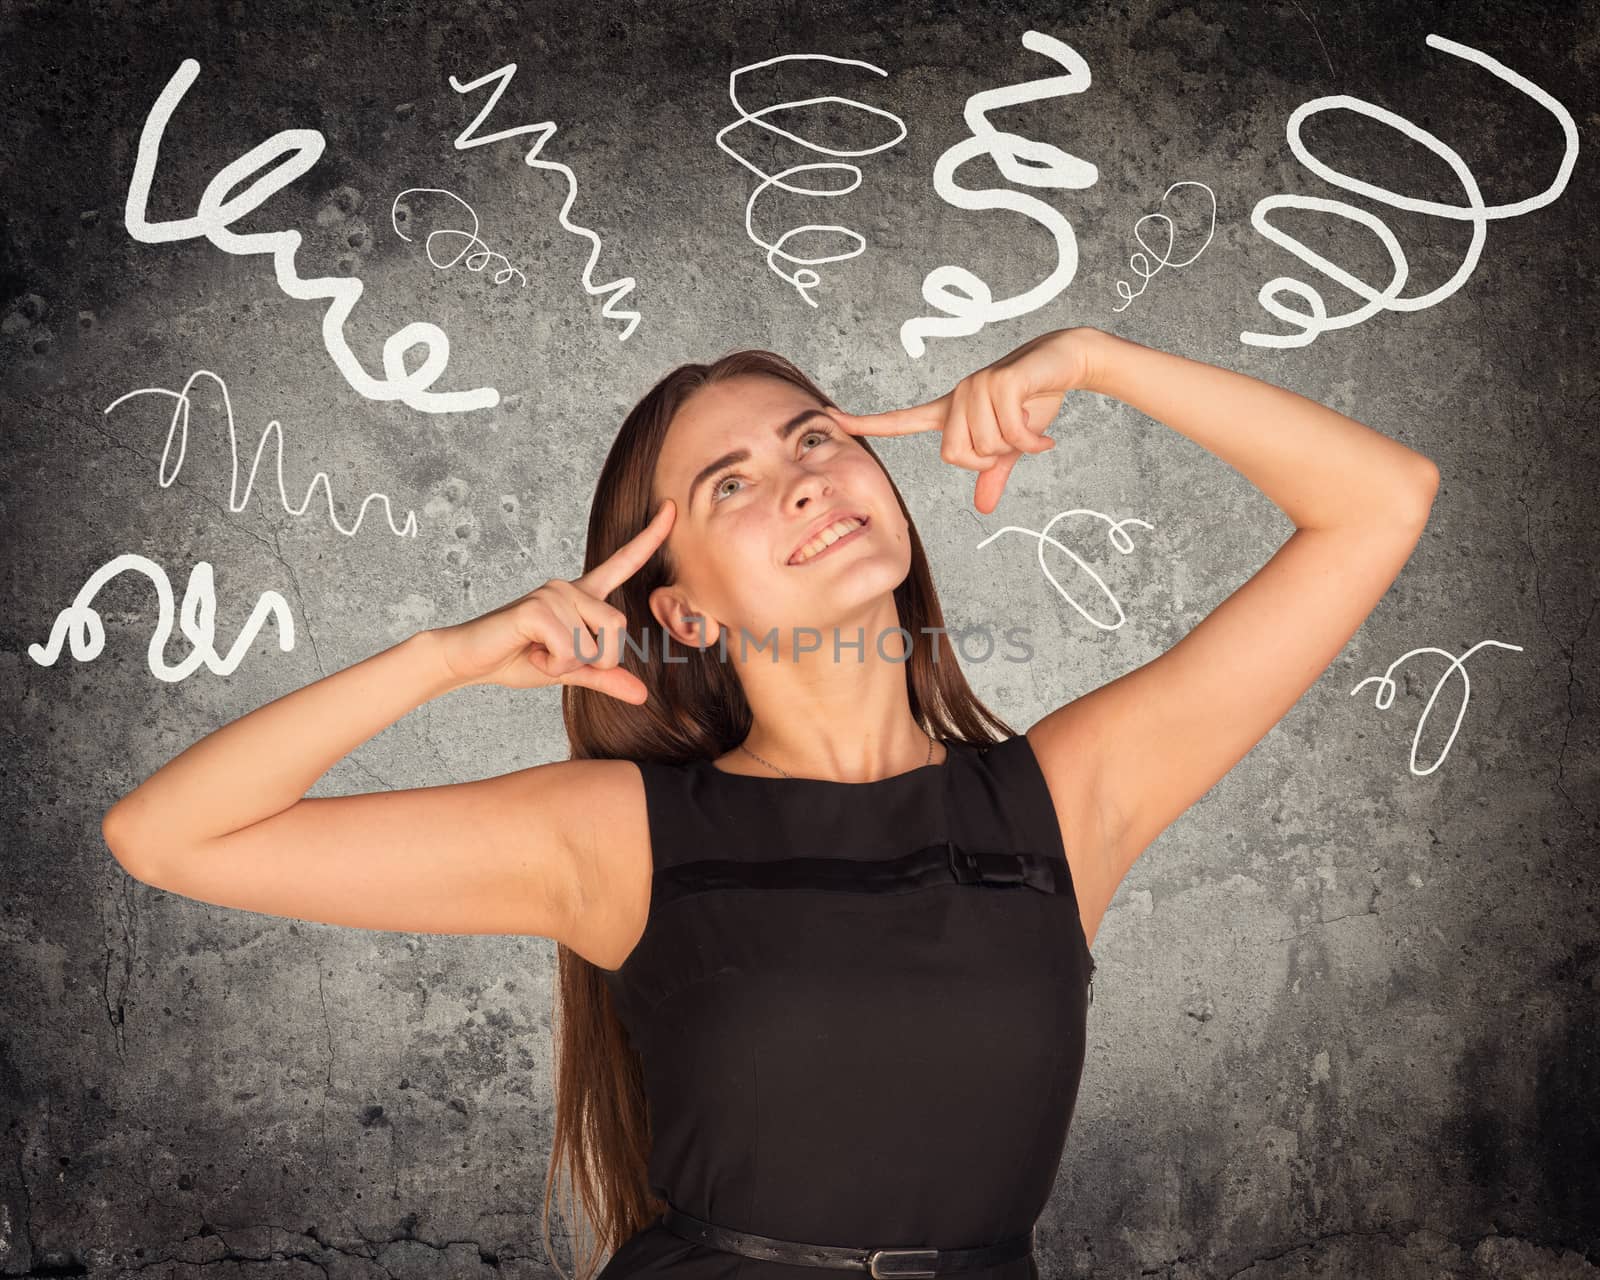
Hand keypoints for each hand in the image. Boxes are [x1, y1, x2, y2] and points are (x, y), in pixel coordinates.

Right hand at [431, 500, 675, 700]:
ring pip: (593, 644)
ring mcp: (554, 593)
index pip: (623, 562)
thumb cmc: (517, 659)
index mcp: (583, 596)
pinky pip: (568, 649)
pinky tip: (529, 652)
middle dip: (595, 659)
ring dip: (566, 664)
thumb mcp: (569, 672)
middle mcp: (570, 587)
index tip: (672, 507)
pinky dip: (551, 665)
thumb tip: (642, 695)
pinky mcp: (537, 607)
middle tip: (558, 658)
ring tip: (538, 653)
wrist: (469, 660)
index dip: (650, 537)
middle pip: (618, 627)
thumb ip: (604, 678)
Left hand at [829, 327, 1099, 513]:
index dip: (865, 422)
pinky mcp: (1000, 382)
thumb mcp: (1011, 446)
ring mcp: (976, 386)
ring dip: (1017, 447)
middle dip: (989, 459)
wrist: (1065, 361)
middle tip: (1014, 443)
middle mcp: (956, 396)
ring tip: (1030, 429)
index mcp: (949, 411)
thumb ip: (992, 474)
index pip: (899, 420)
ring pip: (986, 446)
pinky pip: (1010, 432)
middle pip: (955, 455)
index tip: (826, 417)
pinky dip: (1032, 441)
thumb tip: (982, 508)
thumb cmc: (1034, 400)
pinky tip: (1045, 436)